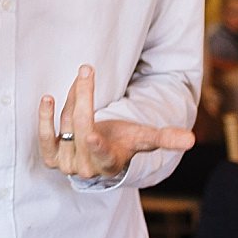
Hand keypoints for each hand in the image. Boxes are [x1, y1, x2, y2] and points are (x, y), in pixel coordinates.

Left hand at [37, 64, 193, 180]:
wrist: (99, 155)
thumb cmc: (124, 142)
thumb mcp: (144, 138)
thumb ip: (166, 138)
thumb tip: (193, 139)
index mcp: (110, 163)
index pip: (101, 154)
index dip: (95, 144)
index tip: (93, 134)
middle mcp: (86, 168)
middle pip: (81, 127)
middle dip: (84, 95)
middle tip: (87, 69)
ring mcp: (67, 164)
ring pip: (65, 125)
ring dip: (72, 99)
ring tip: (81, 81)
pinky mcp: (52, 157)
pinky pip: (44, 139)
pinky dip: (44, 119)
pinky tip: (47, 99)